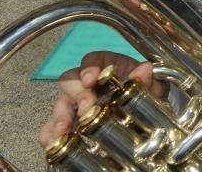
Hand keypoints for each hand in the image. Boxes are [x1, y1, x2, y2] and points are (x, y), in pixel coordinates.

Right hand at [37, 52, 162, 148]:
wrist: (147, 112)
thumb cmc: (147, 92)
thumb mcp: (153, 87)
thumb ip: (147, 79)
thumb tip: (144, 69)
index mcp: (107, 66)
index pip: (92, 59)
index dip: (89, 67)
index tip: (91, 80)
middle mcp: (88, 82)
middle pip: (71, 80)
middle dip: (77, 95)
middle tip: (86, 110)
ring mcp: (76, 102)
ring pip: (60, 103)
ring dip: (60, 116)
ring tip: (64, 130)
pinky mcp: (71, 121)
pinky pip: (52, 125)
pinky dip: (49, 133)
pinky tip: (51, 141)